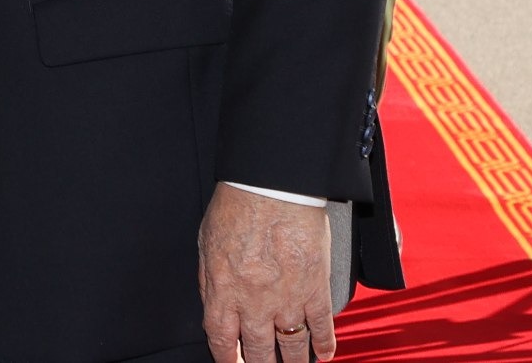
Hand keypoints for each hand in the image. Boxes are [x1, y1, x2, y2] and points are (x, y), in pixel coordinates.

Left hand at [199, 184, 334, 361]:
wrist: (272, 186)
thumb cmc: (238, 205)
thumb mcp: (207, 244)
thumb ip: (211, 279)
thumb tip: (213, 304)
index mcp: (224, 291)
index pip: (221, 340)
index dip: (227, 359)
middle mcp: (255, 302)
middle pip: (257, 350)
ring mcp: (287, 299)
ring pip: (291, 346)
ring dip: (293, 362)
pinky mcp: (316, 288)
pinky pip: (322, 325)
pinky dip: (325, 343)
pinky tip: (324, 354)